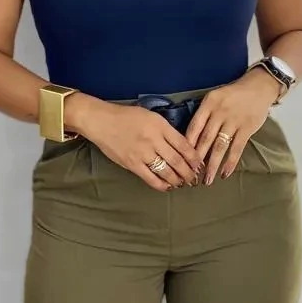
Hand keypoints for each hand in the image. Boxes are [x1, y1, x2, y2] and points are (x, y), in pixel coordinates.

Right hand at [71, 99, 204, 190]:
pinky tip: (167, 186)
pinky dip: (161, 184)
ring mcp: (143, 153)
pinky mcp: (132, 164)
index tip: (199, 164)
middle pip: (178, 160)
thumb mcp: (151, 117)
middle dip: (189, 172)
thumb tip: (181, 146)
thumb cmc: (126, 116)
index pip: (183, 144)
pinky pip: (150, 178)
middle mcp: (154, 140)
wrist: (101, 121)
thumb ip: (166, 130)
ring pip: (166, 171)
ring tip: (183, 183)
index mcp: (160, 126)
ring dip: (178, 180)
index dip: (194, 157)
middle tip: (195, 178)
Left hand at [185, 69, 278, 183]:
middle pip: (205, 139)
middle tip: (191, 176)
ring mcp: (234, 121)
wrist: (259, 86)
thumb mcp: (214, 98)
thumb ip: (204, 115)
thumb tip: (192, 139)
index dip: (187, 145)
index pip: (194, 127)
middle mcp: (219, 112)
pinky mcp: (247, 128)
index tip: (182, 160)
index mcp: (208, 104)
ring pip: (220, 147)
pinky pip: (237, 148)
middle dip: (197, 159)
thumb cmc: (233, 94)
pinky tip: (225, 173)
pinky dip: (230, 162)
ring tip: (207, 180)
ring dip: (212, 165)